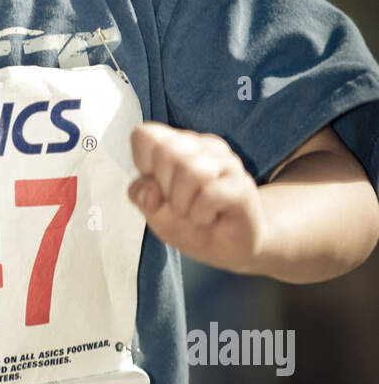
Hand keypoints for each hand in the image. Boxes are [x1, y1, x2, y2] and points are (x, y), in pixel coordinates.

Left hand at [128, 122, 267, 272]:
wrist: (228, 249)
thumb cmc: (191, 224)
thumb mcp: (153, 211)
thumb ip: (141, 194)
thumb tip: (150, 189)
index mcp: (178, 145)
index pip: (145, 134)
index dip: (142, 163)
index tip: (158, 185)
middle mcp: (204, 147)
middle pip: (166, 151)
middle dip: (164, 188)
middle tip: (180, 204)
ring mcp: (226, 163)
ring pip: (190, 171)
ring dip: (183, 204)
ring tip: (195, 212)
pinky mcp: (242, 185)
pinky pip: (210, 194)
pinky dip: (201, 214)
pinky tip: (209, 217)